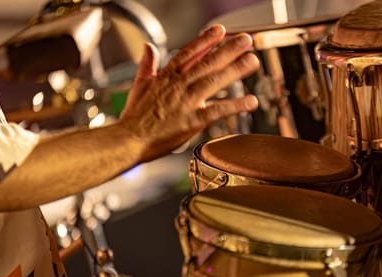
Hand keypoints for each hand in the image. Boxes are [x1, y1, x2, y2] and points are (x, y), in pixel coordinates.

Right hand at [118, 24, 259, 161]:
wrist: (129, 140)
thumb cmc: (134, 117)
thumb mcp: (139, 85)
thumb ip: (147, 65)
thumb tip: (148, 47)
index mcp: (166, 77)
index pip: (189, 53)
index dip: (205, 40)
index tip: (220, 30)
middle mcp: (178, 86)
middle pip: (207, 63)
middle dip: (228, 50)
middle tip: (246, 40)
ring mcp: (186, 102)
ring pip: (214, 81)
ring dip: (236, 70)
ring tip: (252, 61)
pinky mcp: (192, 121)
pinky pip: (218, 111)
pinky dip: (235, 105)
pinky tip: (251, 101)